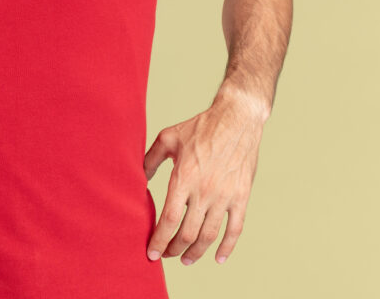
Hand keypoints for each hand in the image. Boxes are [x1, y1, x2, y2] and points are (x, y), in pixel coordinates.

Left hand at [143, 89, 266, 264]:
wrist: (237, 120)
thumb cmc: (199, 127)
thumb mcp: (168, 138)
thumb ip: (149, 160)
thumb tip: (138, 178)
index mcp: (184, 178)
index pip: (168, 219)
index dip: (159, 240)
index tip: (151, 253)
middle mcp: (204, 191)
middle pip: (187, 233)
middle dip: (173, 249)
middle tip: (166, 255)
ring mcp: (225, 196)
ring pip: (209, 237)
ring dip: (196, 253)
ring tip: (185, 259)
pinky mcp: (241, 197)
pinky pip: (235, 230)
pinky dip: (227, 248)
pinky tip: (218, 258)